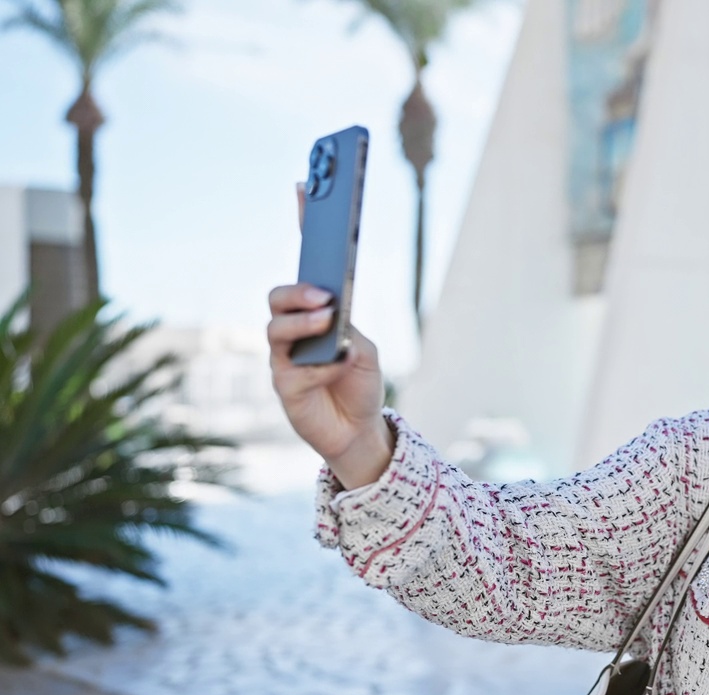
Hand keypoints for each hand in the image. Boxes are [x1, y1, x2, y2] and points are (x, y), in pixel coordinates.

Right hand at [265, 184, 392, 489]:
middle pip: (278, 296)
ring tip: (328, 322)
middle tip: (324, 296)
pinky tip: (338, 365)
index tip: (306, 185)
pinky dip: (320, 366)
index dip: (304, 224)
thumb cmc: (358, 382)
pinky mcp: (284, 386)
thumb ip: (350, 330)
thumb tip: (332, 320)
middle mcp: (294, 329)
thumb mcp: (365, 350)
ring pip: (276, 329)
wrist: (358, 429)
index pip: (307, 264)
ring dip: (304, 324)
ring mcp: (284, 357)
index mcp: (317, 312)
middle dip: (297, 291)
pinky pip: (294, 370)